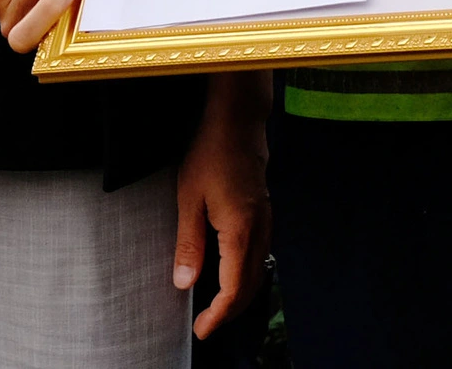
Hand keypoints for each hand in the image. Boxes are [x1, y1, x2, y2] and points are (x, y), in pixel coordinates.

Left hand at [173, 73, 272, 340]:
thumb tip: (185, 283)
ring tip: (216, 307)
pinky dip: (247, 274)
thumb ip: (189, 243)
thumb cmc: (210, 153)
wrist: (238, 121)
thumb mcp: (189, 197)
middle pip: (251, 286)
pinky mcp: (265, 211)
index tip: (201, 329)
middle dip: (230, 312)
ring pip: (259, 271)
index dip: (218, 315)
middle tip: (207, 324)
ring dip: (240, 295)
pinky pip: (261, 254)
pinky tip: (231, 274)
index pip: (234, 289)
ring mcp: (266, 220)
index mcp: (241, 230)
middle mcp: (260, 229)